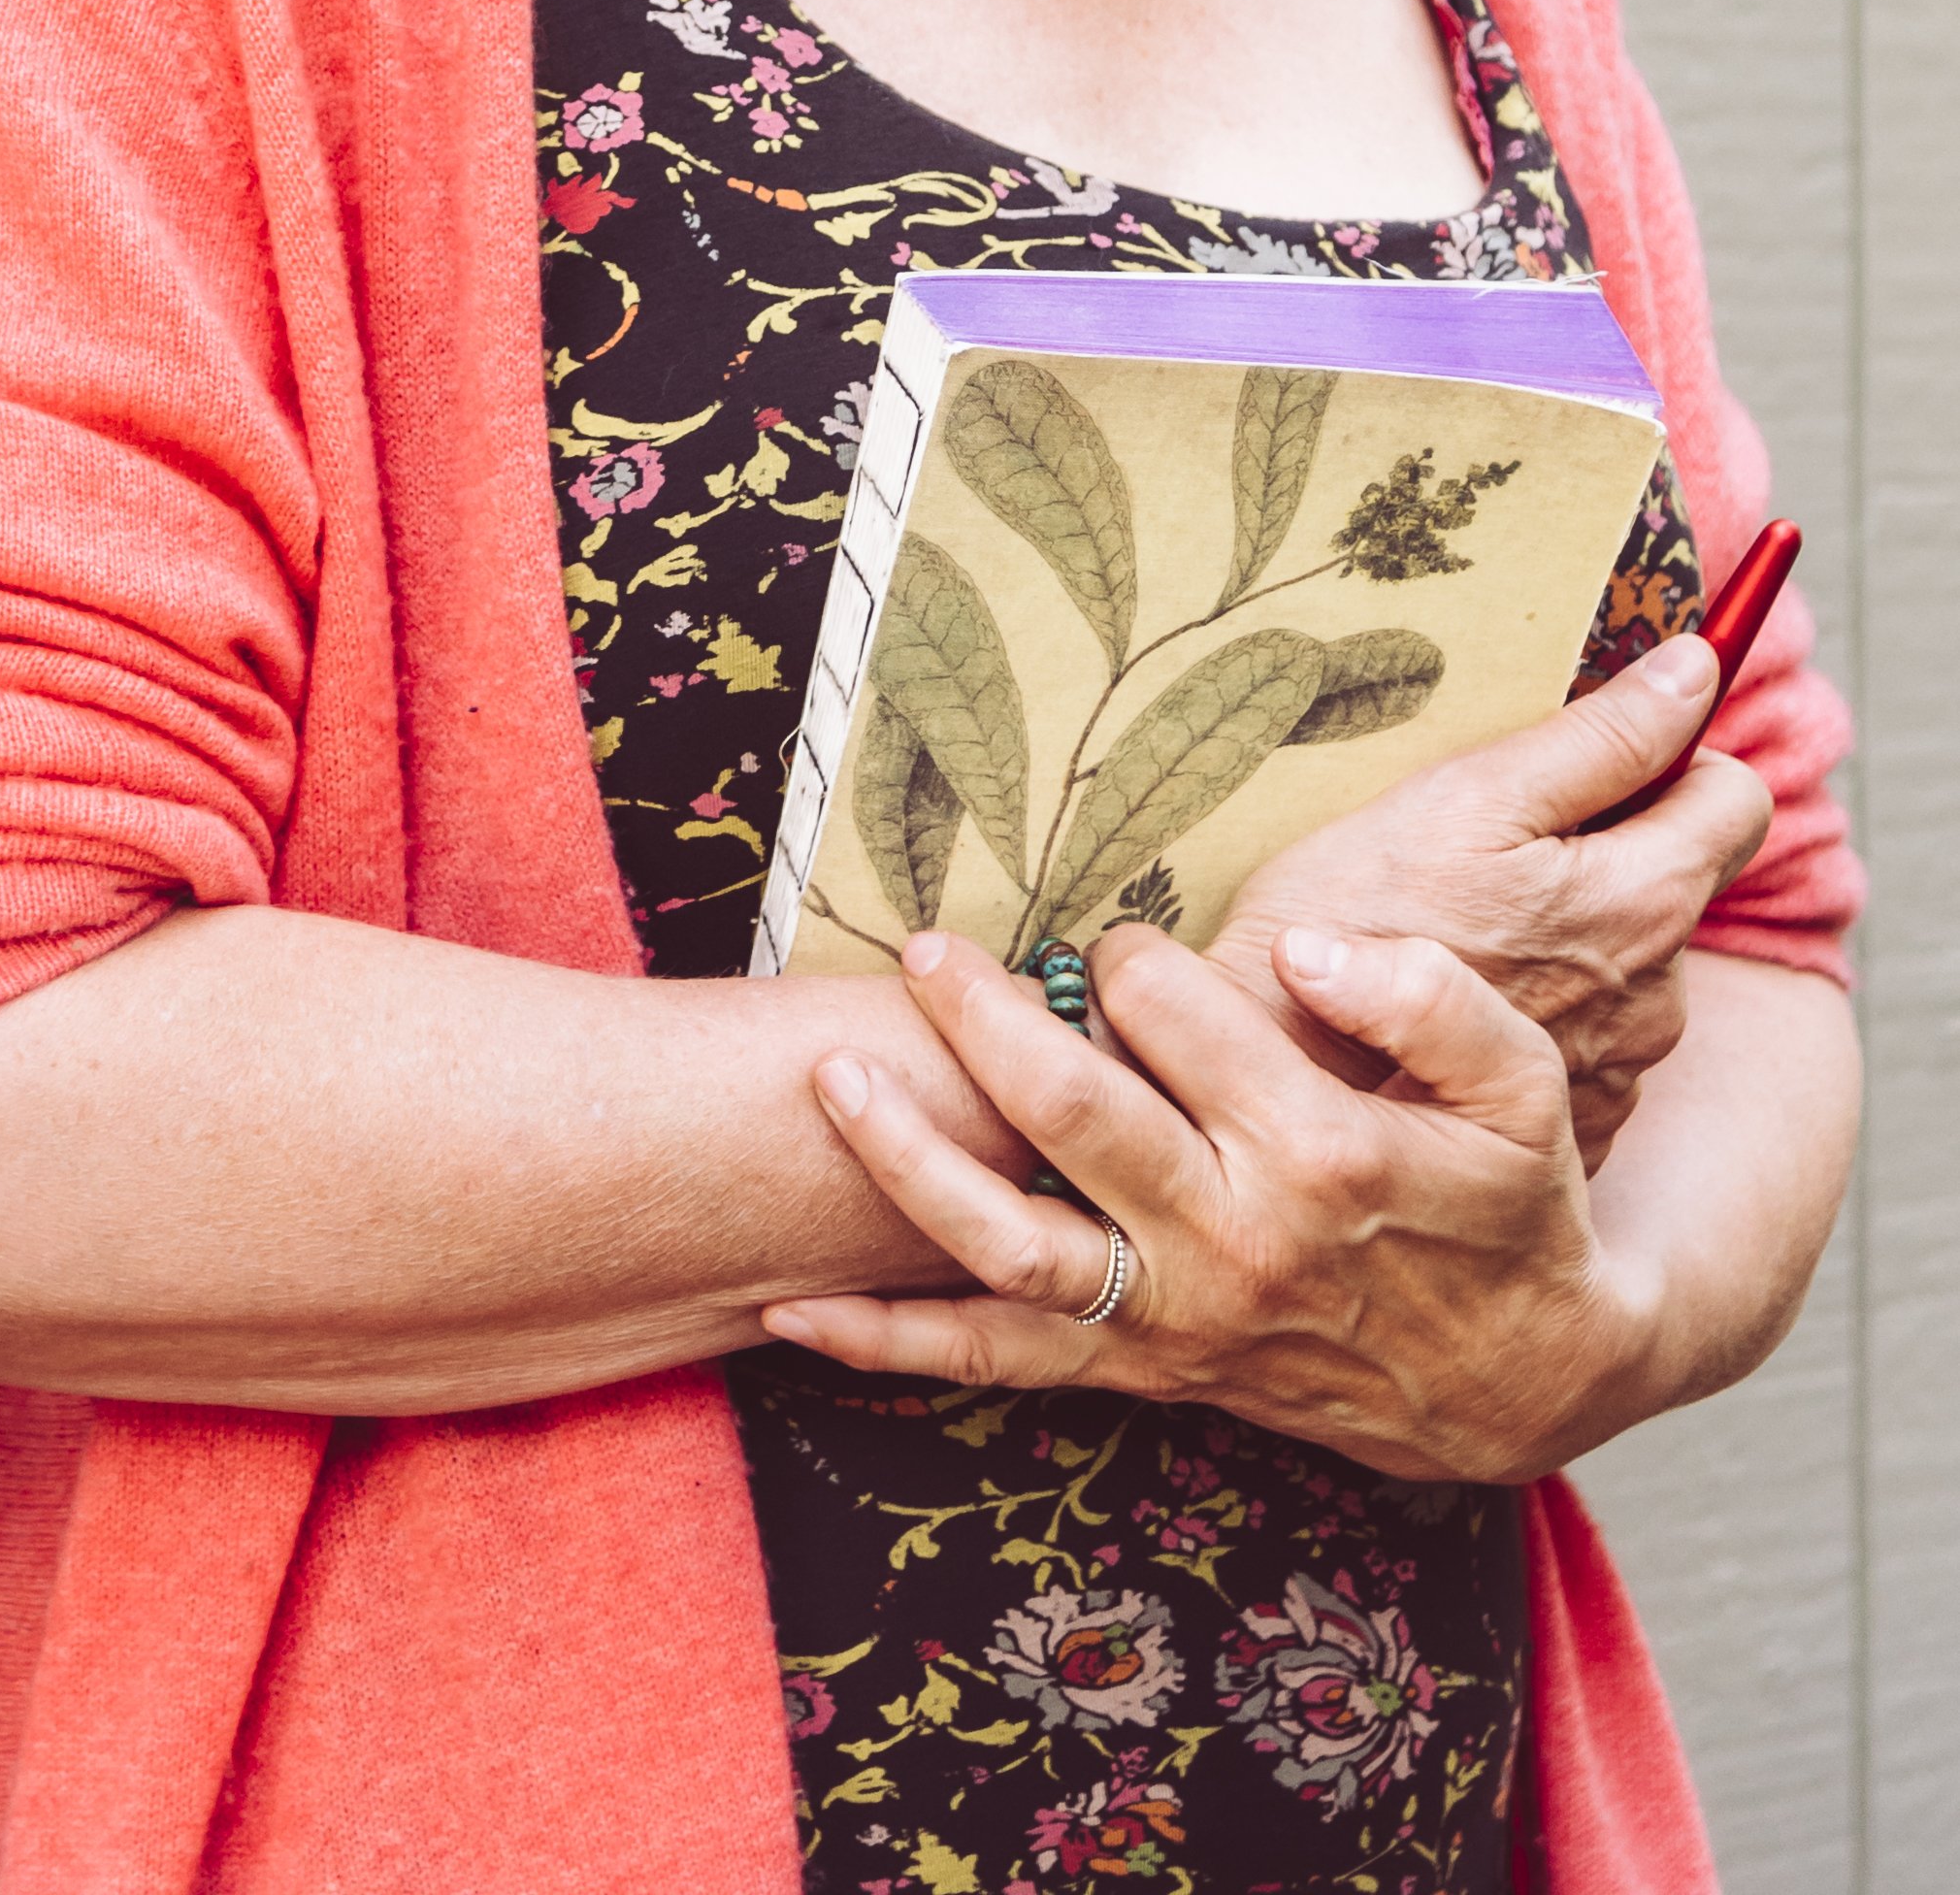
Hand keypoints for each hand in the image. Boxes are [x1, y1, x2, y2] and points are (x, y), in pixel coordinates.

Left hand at [763, 919, 1652, 1483]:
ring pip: (1009, 1247)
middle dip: (982, 1019)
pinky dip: (889, 1344)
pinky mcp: (1145, 1377)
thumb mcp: (1520, 1088)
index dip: (1130, 955)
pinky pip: (998, 1367)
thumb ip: (1430, 997)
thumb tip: (1302, 943)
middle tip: (925, 947)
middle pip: (1068, 1116)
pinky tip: (792, 1306)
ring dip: (905, 1162)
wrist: (1524, 1380)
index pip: (1175, 1016)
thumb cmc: (1509, 1204)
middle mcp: (1232, 1244)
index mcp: (1320, 1153)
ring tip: (828, 1077)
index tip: (1118, 937)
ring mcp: (1176, 1324)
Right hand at [1203, 630, 1768, 1164]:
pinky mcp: (1576, 1122)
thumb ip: (1600, 738)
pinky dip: (1543, 1003)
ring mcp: (1622, 1068)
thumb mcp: (1468, 797)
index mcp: (1647, 902)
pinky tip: (1461, 996)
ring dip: (1573, 925)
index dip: (1675, 756)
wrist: (1275, 1077)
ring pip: (1631, 956)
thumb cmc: (1352, 922)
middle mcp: (1660, 996)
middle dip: (1612, 843)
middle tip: (1495, 838)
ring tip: (1460, 922)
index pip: (1736, 798)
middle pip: (1678, 876)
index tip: (1597, 755)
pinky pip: (1589, 1032)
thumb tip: (1695, 668)